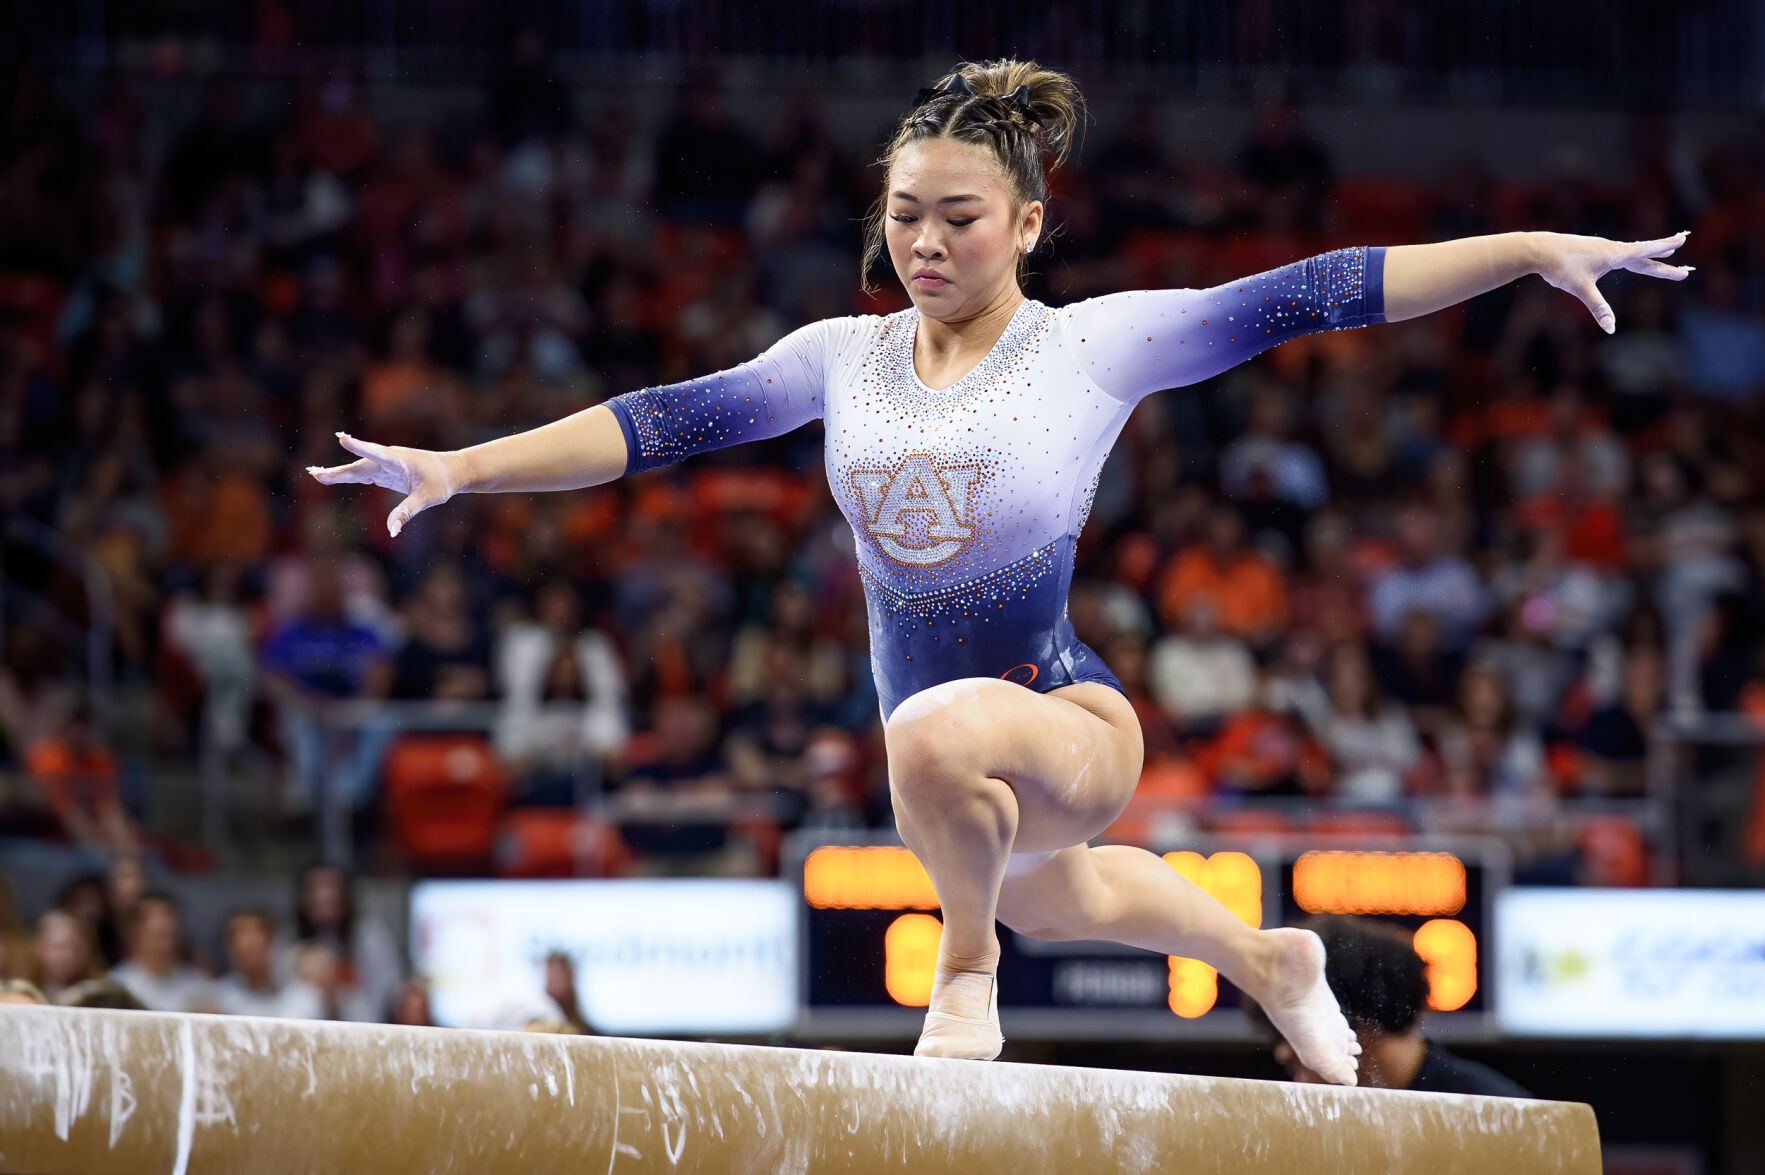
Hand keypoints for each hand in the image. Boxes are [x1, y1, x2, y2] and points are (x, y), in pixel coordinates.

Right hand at [307, 432, 460, 537]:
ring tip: (316, 474)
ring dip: (338, 473)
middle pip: (359, 465)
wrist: (452, 471)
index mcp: (399, 461)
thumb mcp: (427, 499)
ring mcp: (386, 465)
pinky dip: (348, 476)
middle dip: (338, 470)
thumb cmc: (441, 483)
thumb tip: (392, 531)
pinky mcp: (385, 471)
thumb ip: (407, 513)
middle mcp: (389, 459)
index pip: (376, 453)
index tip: (342, 438)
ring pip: (358, 468)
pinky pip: (363, 473)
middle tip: (314, 473)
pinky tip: (331, 477)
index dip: (359, 447)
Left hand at [1534, 229, 1692, 333]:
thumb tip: (1610, 327)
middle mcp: (1611, 248)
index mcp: (1613, 254)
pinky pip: (1619, 252)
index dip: (1664, 248)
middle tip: (1685, 255)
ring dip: (1651, 252)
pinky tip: (1630, 257)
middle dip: (1665, 257)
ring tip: (1667, 251)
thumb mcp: (1580, 289)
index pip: (1645, 251)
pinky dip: (1633, 254)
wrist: (1538, 250)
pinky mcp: (1592, 250)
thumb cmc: (1560, 267)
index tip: (1682, 241)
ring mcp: (1602, 248)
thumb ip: (1597, 307)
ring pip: (1632, 252)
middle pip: (1644, 253)